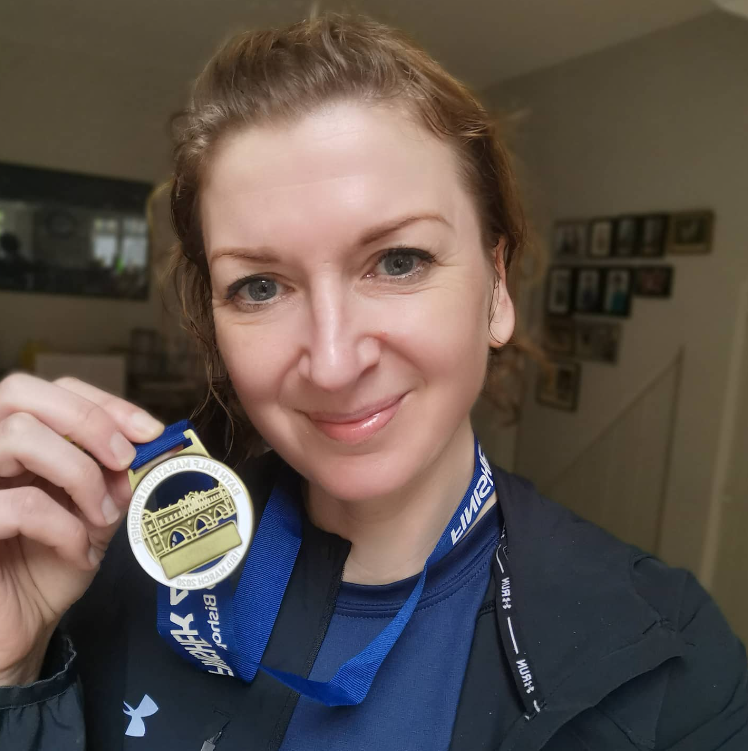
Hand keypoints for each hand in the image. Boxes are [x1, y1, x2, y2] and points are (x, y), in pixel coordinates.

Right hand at [0, 374, 162, 684]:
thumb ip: (118, 476)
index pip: (51, 388)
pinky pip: (19, 504)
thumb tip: (157, 446)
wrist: (18, 629)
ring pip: (17, 434)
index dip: (103, 402)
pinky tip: (78, 552)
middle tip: (123, 458)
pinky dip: (63, 526)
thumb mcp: (96, 513)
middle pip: (19, 389)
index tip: (150, 432)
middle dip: (87, 419)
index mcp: (15, 440)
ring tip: (103, 515)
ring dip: (79, 473)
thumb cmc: (49, 566)